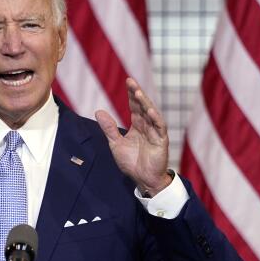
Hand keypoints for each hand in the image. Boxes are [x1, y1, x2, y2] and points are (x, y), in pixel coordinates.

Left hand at [95, 78, 171, 196]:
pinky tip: (150, 111)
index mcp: (138, 125)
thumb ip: (109, 128)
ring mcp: (155, 132)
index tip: (128, 81)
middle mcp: (147, 126)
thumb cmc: (132, 163)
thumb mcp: (116, 144)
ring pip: (151, 114)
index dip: (131, 94)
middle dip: (137, 94)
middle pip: (142, 106)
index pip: (134, 106)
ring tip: (138, 93)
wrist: (143, 179)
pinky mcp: (161, 141)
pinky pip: (159, 128)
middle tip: (131, 81)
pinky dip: (155, 119)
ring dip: (145, 103)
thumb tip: (98, 111)